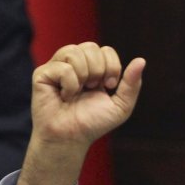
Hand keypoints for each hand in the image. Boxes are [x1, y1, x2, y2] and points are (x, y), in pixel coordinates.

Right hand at [16, 43, 144, 184]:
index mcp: (93, 67)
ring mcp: (57, 66)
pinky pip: (63, 67)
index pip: (106, 50)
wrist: (71, 137)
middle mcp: (74, 63)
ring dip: (84, 75)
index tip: (109, 86)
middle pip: (91, 46)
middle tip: (93, 89)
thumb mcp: (121, 106)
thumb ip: (132, 84)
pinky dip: (70, 85)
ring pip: (74, 51)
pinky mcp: (42, 73)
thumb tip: (142, 60)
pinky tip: (66, 96)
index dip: (112, 67)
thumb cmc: (93, 123)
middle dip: (99, 70)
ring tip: (79, 91)